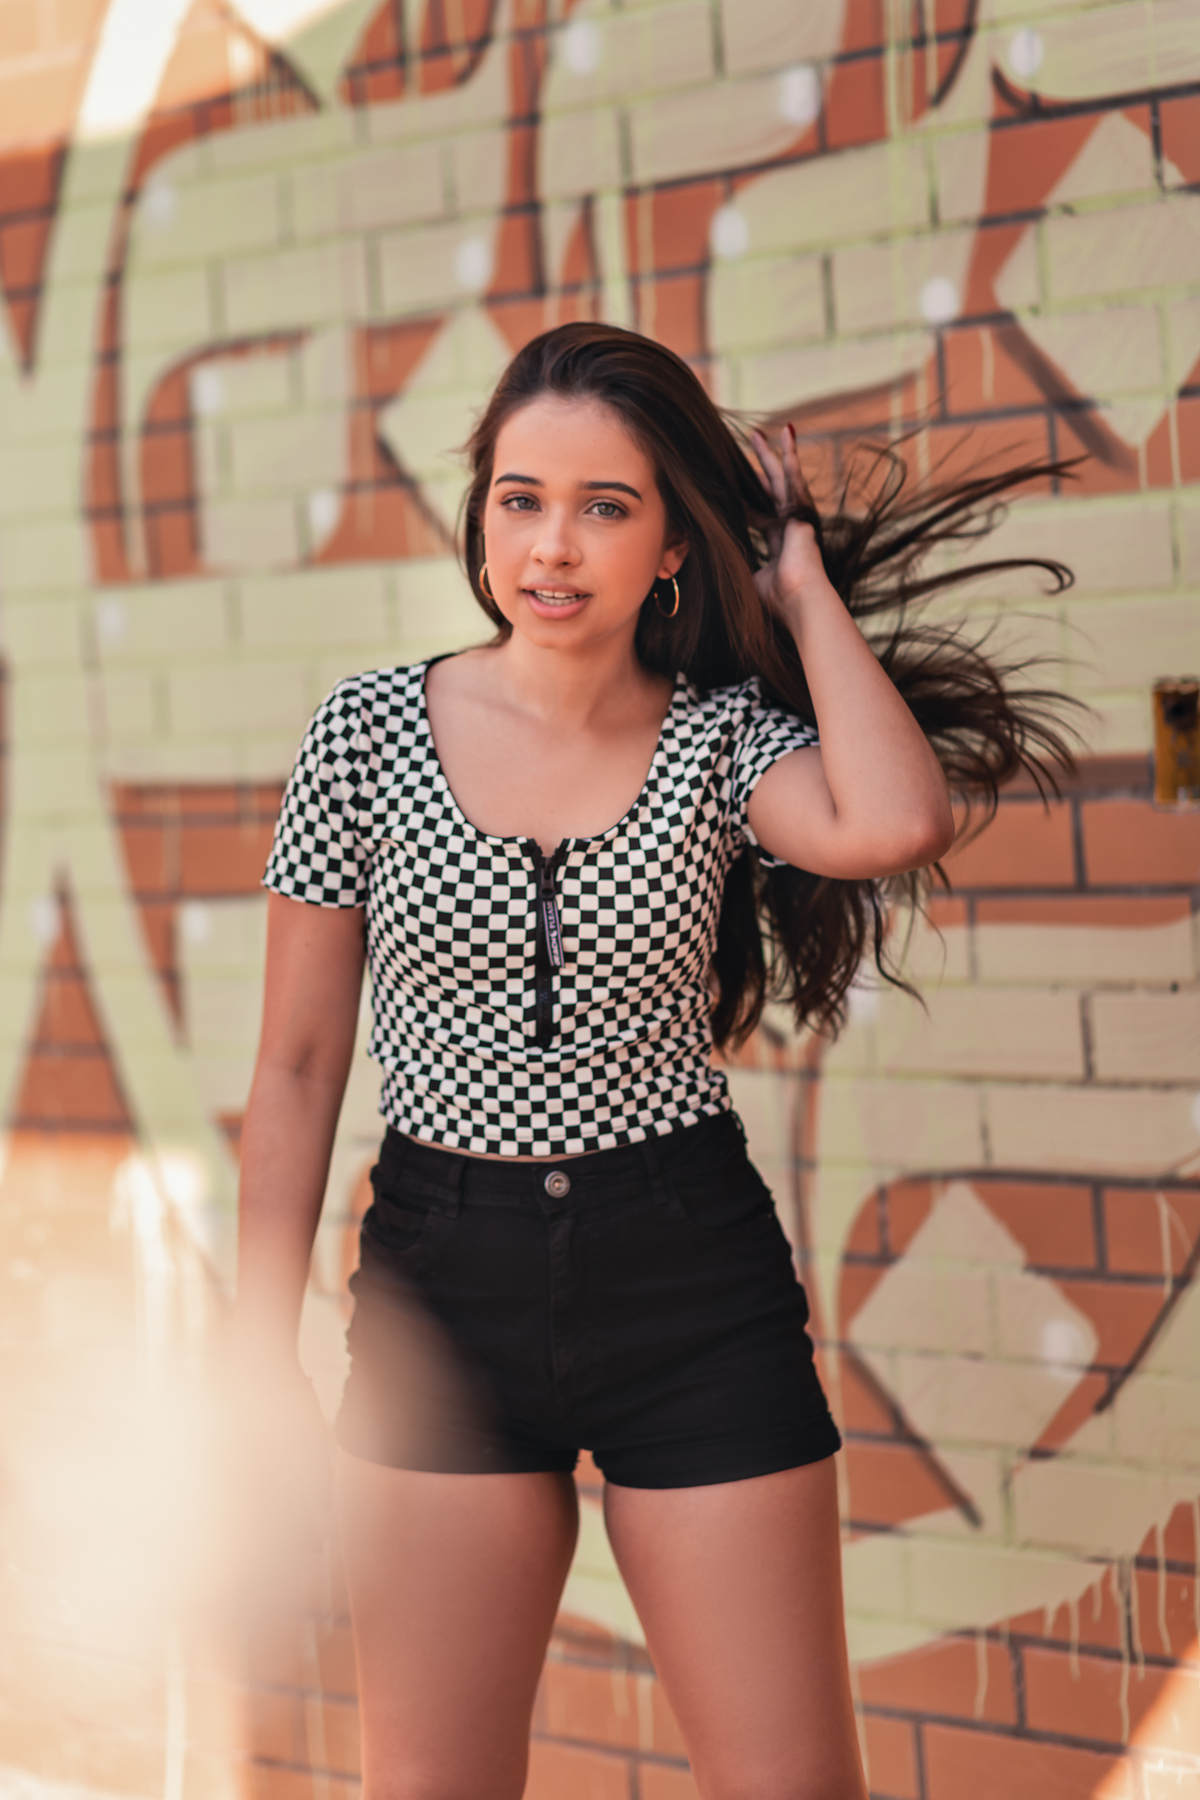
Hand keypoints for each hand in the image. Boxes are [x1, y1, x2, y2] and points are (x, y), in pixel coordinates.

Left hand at [750, 423, 830, 616]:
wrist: (800, 602)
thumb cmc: (777, 599)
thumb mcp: (748, 578)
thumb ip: (737, 565)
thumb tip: (714, 560)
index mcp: (778, 543)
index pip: (760, 515)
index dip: (746, 501)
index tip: (731, 486)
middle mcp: (789, 527)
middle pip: (772, 489)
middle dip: (762, 466)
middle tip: (753, 444)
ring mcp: (797, 517)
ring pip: (784, 478)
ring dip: (777, 454)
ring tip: (768, 431)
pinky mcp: (802, 511)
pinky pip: (794, 478)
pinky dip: (791, 457)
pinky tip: (787, 436)